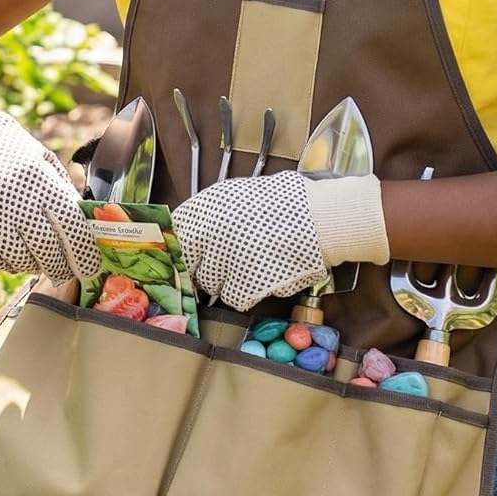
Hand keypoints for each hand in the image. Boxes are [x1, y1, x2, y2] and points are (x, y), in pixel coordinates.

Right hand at [0, 84, 100, 281]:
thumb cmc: (2, 148)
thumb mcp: (37, 159)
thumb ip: (60, 191)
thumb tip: (83, 229)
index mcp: (37, 179)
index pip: (70, 227)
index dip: (83, 254)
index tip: (89, 267)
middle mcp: (11, 200)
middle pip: (45, 251)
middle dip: (59, 268)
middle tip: (63, 273)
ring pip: (17, 261)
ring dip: (29, 265)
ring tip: (31, 256)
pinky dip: (1, 261)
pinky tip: (4, 249)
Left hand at [171, 171, 389, 310]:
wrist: (323, 218)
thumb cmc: (285, 204)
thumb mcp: (238, 197)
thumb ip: (211, 217)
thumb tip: (188, 238)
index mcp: (205, 207)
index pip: (173, 239)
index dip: (181, 252)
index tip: (189, 258)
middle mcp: (209, 232)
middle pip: (191, 266)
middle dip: (206, 268)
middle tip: (230, 261)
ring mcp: (226, 259)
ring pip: (213, 285)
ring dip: (230, 280)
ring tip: (255, 263)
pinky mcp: (245, 284)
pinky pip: (235, 298)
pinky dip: (249, 292)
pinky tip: (266, 274)